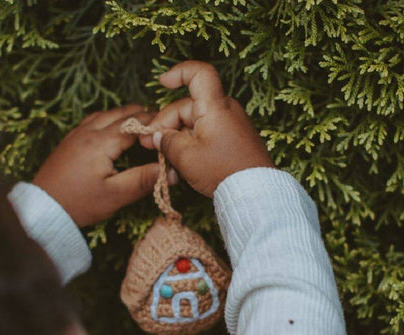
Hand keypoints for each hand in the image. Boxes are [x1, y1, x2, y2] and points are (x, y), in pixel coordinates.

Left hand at [34, 105, 164, 226]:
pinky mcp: (70, 140)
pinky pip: (94, 120)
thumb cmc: (79, 203)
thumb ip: (144, 180)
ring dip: (125, 115)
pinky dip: (109, 118)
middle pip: (122, 113)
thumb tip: (171, 172)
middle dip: (143, 116)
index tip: (171, 129)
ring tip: (142, 122)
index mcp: (102, 142)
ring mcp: (77, 133)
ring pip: (106, 113)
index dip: (155, 125)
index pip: (135, 124)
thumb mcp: (116, 195)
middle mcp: (89, 132)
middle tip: (161, 125)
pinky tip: (114, 127)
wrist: (44, 208)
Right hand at [139, 61, 274, 197]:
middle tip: (148, 144)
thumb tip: (158, 136)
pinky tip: (181, 164)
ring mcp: (231, 126)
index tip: (162, 83)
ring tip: (165, 161)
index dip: (178, 73)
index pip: (199, 73)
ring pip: (196, 124)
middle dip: (165, 124)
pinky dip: (192, 146)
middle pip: (188, 107)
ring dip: (177, 139)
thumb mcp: (187, 158)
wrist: (255, 192)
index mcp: (215, 106)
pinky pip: (208, 136)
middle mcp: (225, 111)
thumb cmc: (222, 171)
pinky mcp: (234, 141)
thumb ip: (167, 142)